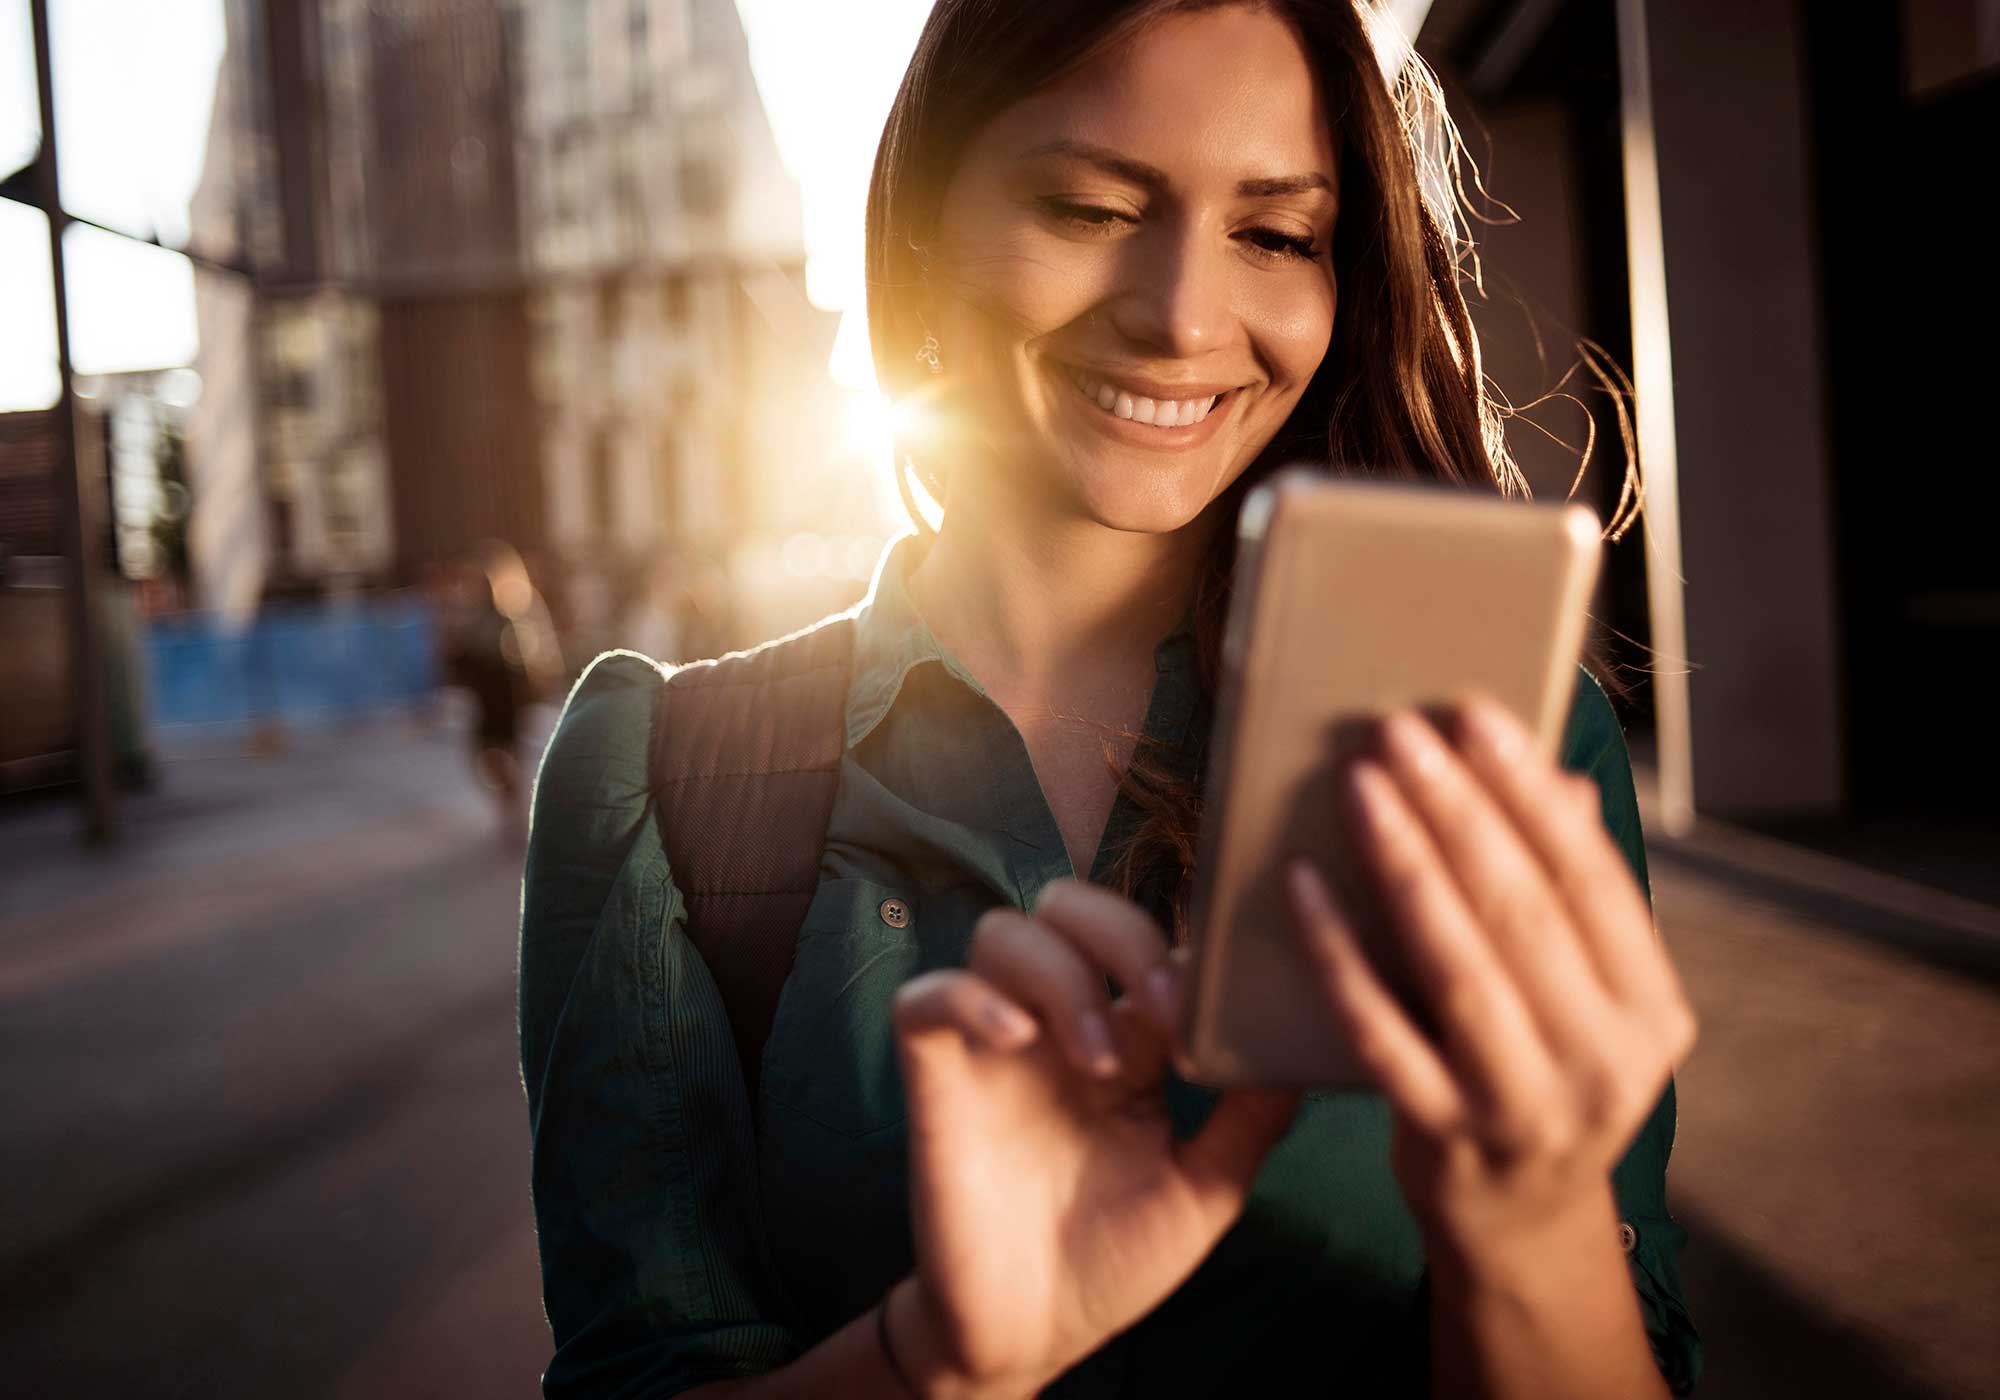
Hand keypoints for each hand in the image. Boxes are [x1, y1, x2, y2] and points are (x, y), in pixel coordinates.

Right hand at [890, 880, 1299, 1398]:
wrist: (1034, 1334)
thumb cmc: (1115, 1260)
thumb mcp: (1205, 1190)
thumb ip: (1251, 1116)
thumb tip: (1306, 1045)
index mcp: (1126, 1038)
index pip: (1147, 938)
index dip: (1186, 945)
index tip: (1227, 997)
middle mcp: (1056, 1024)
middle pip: (1071, 905)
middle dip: (1125, 936)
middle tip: (1168, 1010)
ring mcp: (992, 1045)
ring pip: (1004, 932)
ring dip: (1062, 977)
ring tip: (1101, 1063)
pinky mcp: (936, 1076)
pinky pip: (925, 997)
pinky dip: (970, 998)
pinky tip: (1019, 1042)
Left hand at [1285, 699, 1696, 1267]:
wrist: (1518, 1220)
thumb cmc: (1542, 1073)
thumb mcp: (1583, 997)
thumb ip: (1570, 899)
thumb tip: (1555, 777)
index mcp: (1652, 1012)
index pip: (1592, 881)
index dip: (1532, 793)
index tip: (1477, 716)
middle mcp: (1605, 1064)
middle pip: (1521, 913)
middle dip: (1457, 810)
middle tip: (1399, 731)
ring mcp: (1524, 1107)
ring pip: (1456, 967)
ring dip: (1403, 865)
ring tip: (1360, 785)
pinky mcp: (1443, 1136)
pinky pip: (1378, 1029)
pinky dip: (1338, 954)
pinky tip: (1301, 886)